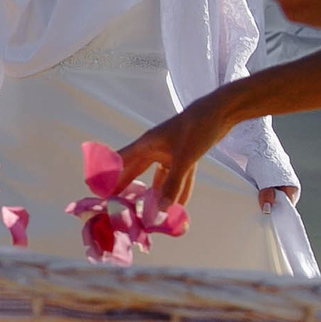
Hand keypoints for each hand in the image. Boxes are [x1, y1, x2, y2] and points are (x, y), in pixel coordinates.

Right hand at [113, 98, 228, 210]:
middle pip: (136, 170)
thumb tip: (162, 209)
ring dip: (155, 192)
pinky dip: (178, 189)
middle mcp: (155, 148)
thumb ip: (173, 184)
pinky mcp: (185, 154)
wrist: (220, 112)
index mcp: (147, 144)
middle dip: (128, 186)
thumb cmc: (197, 128)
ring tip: (147, 209)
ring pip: (159, 176)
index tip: (100, 190)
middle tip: (117, 203)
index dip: (109, 174)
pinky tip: (179, 205)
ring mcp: (170, 151)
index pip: (121, 161)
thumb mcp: (184, 158)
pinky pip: (178, 176)